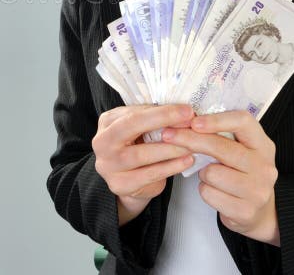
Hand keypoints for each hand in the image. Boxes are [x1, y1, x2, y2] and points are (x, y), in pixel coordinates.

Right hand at [92, 104, 194, 224]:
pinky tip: (187, 161)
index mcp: (107, 122)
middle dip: (162, 121)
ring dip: (170, 148)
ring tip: (192, 145)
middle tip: (189, 122)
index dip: (161, 111)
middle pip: (131, 126)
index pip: (133, 112)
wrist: (128, 180)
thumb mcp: (140, 129)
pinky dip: (170, 167)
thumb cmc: (138, 148)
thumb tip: (183, 112)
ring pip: (141, 154)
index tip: (186, 110)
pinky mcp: (119, 184)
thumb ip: (153, 119)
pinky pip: (149, 174)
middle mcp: (102, 141)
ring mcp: (107, 164)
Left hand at [162, 110, 279, 245]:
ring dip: (202, 173)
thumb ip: (220, 135)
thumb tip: (182, 120)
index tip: (194, 121)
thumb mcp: (238, 149)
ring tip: (210, 175)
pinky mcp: (246, 211)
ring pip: (212, 173)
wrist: (258, 211)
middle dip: (191, 140)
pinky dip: (205, 191)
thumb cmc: (239, 172)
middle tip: (168, 135)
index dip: (216, 120)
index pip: (243, 122)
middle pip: (222, 147)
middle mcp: (264, 166)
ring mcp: (258, 190)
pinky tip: (214, 190)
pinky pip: (209, 193)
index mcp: (262, 144)